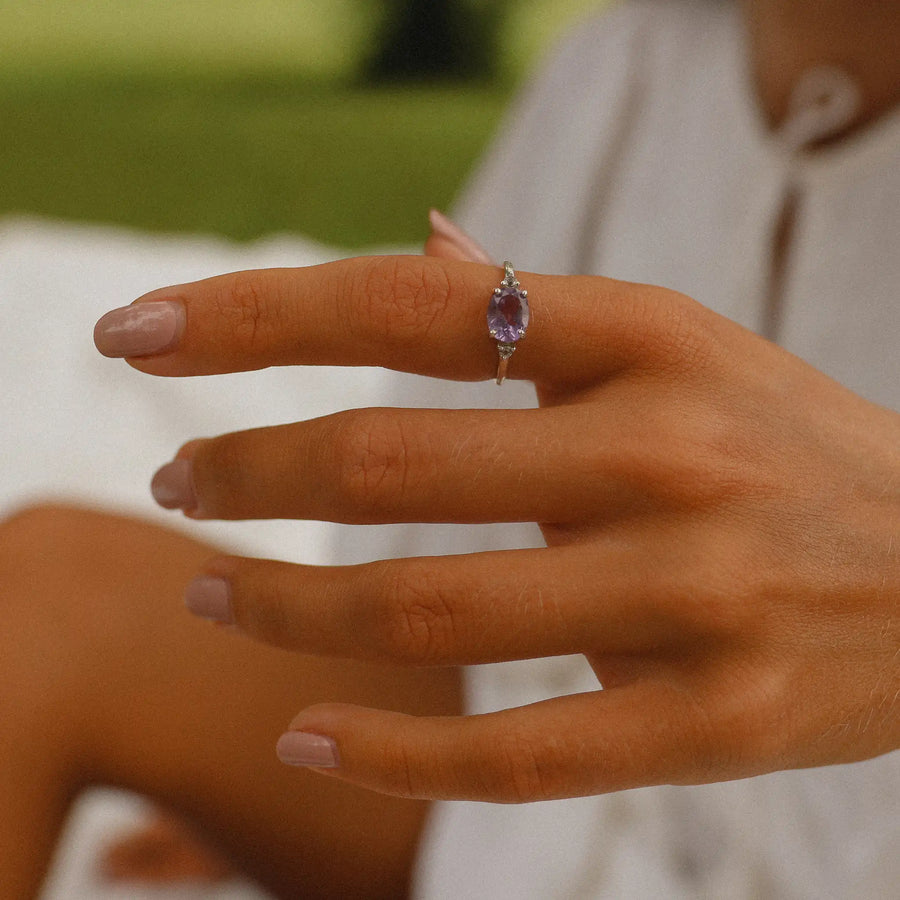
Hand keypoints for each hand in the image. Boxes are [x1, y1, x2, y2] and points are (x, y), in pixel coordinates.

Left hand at [93, 241, 899, 801]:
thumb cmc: (784, 445)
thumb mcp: (678, 345)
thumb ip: (534, 309)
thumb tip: (417, 247)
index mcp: (649, 336)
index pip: (407, 305)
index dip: (251, 314)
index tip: (135, 335)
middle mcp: (669, 449)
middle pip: (388, 459)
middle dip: (247, 469)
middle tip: (179, 478)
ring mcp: (698, 591)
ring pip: (430, 609)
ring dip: (285, 605)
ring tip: (210, 589)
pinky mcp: (721, 719)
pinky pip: (518, 750)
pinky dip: (391, 746)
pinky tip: (303, 727)